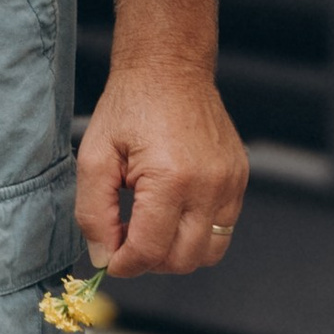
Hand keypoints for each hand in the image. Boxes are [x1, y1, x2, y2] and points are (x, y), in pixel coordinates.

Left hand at [76, 57, 249, 279]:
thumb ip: (93, 213)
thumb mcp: (93, 157)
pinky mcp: (239, 179)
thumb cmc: (129, 106)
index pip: (150, 251)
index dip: (124, 264)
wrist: (169, 68)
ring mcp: (231, 183)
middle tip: (126, 239)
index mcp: (171, 178)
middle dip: (149, 261)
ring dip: (176, 252)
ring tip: (150, 227)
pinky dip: (196, 232)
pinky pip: (223, 228)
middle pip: (182, 260)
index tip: (110, 258)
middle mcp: (209, 185)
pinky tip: (172, 210)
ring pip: (208, 252)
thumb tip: (104, 257)